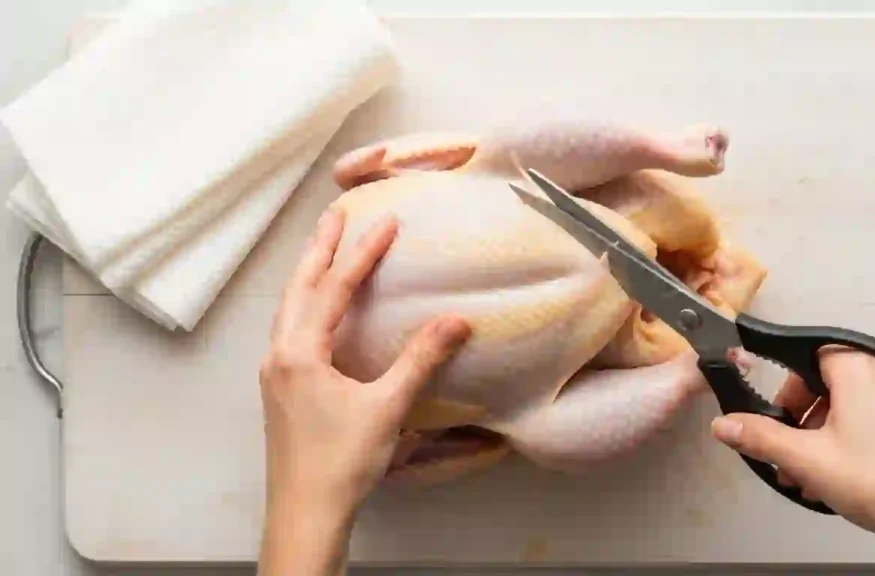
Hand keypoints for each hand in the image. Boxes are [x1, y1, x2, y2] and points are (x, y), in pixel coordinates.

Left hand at [257, 205, 470, 575]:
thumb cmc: (342, 462)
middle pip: (298, 289)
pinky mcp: (281, 391)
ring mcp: (276, 374)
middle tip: (334, 214)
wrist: (305, 513)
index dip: (362, 255)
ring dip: (307, 275)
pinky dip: (304, 306)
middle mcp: (280, 356)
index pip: (332, 290)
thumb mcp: (387, 407)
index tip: (385, 222)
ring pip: (288, 310)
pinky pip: (289, 331)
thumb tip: (457, 320)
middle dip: (318, 250)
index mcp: (299, 353)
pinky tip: (317, 312)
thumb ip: (420, 359)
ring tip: (323, 249)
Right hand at [709, 348, 874, 574]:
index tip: (776, 420)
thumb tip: (724, 425)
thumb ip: (759, 438)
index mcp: (856, 369)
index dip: (786, 391)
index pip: (805, 358)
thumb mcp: (805, 458)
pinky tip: (848, 482)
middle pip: (828, 387)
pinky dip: (857, 446)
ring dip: (826, 440)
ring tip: (815, 480)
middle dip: (803, 423)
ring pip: (853, 411)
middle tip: (791, 457)